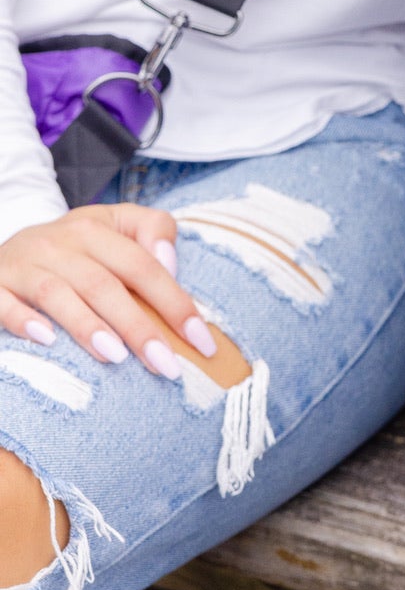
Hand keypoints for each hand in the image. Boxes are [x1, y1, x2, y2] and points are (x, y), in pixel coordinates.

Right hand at [0, 206, 217, 374]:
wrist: (6, 246)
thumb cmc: (75, 245)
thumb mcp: (114, 224)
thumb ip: (151, 231)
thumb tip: (171, 265)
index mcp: (96, 228)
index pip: (143, 264)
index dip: (175, 302)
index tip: (201, 341)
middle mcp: (60, 244)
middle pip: (105, 284)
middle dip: (139, 326)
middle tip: (166, 365)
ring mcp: (25, 265)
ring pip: (57, 294)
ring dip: (87, 326)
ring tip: (116, 358)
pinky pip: (6, 304)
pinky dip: (25, 321)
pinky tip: (46, 340)